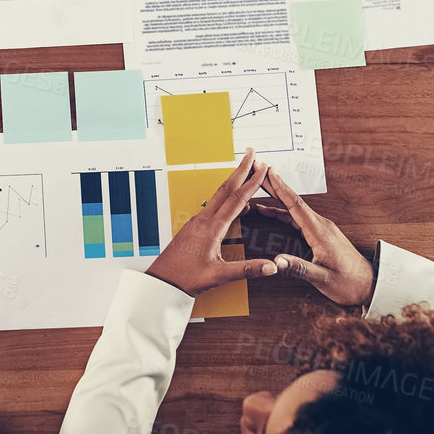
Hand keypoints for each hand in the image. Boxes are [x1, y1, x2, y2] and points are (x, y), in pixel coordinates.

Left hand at [145, 150, 278, 296]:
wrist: (162, 280)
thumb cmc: (185, 277)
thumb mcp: (219, 275)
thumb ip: (247, 269)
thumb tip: (271, 266)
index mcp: (212, 228)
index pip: (236, 199)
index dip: (252, 182)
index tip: (263, 168)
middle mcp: (204, 219)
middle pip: (226, 188)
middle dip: (241, 169)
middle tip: (251, 153)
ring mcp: (198, 221)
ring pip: (219, 195)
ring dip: (234, 181)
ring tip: (247, 171)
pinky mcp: (194, 227)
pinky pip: (214, 206)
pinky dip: (227, 197)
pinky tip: (235, 204)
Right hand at [253, 169, 374, 307]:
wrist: (370, 285)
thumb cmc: (349, 282)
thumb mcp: (323, 279)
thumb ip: (299, 268)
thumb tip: (277, 261)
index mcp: (320, 232)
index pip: (295, 205)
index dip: (280, 188)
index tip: (268, 172)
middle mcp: (321, 225)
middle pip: (292, 201)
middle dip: (274, 185)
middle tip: (259, 170)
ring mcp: (321, 228)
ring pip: (294, 209)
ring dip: (277, 197)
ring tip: (259, 187)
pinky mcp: (320, 234)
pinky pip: (298, 218)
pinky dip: (283, 211)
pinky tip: (271, 212)